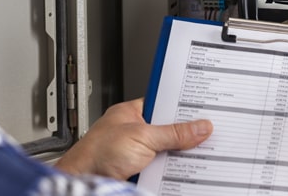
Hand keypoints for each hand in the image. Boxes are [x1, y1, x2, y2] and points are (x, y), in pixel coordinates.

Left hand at [55, 98, 212, 179]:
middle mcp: (135, 131)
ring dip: (180, 154)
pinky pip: (164, 169)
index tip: (205, 110)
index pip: (165, 104)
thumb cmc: (96, 154)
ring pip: (168, 150)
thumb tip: (200, 127)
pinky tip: (183, 170)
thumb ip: (173, 133)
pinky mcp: (140, 171)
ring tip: (198, 152)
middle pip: (169, 129)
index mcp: (132, 113)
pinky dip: (173, 171)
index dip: (184, 107)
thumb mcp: (142, 137)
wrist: (81, 184)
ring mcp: (137, 152)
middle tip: (206, 134)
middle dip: (186, 133)